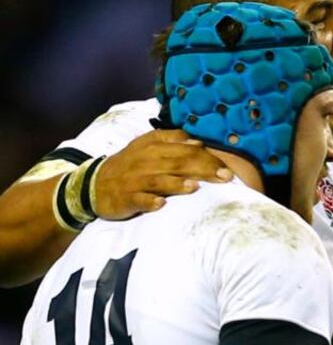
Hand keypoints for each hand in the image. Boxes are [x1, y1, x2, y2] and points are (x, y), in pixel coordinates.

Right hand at [93, 130, 231, 219]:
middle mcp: (145, 161)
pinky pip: (138, 199)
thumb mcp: (147, 146)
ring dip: (176, 184)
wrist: (93, 185)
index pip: (183, 148)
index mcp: (152, 146)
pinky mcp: (125, 198)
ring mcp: (134, 181)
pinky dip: (149, 201)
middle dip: (202, 169)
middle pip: (176, 163)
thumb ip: (172, 140)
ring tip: (195, 187)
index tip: (227, 167)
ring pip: (158, 180)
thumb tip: (198, 142)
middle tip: (225, 177)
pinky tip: (161, 204)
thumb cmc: (129, 166)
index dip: (206, 156)